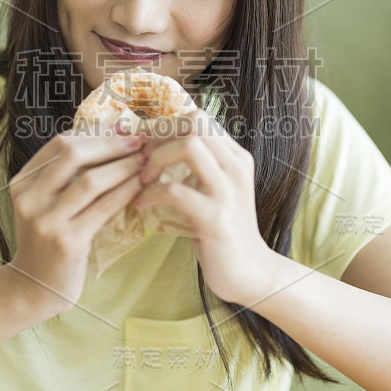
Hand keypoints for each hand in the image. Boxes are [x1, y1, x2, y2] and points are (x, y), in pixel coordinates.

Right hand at [8, 129, 147, 317]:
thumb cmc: (48, 241)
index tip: (122, 129)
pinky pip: (102, 208)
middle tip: (139, 140)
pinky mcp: (67, 242)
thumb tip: (111, 136)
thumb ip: (66, 176)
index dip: (94, 132)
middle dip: (110, 144)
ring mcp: (46, 221)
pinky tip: (141, 185)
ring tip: (145, 160)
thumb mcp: (46, 204)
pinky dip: (125, 191)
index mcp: (23, 182)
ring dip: (122, 166)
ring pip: (89, 180)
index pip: (60, 143)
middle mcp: (29, 198)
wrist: (34, 288)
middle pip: (72, 155)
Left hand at [132, 109, 273, 304]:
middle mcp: (235, 166)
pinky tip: (141, 204)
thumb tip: (157, 146)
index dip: (165, 125)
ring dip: (156, 159)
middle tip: (142, 158)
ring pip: (188, 146)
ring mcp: (228, 191)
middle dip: (160, 135)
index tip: (146, 144)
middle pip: (195, 122)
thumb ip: (197, 167)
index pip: (199, 117)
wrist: (249, 272)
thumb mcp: (215, 190)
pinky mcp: (216, 217)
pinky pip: (176, 190)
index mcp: (235, 157)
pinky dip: (152, 194)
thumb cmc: (223, 231)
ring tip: (143, 180)